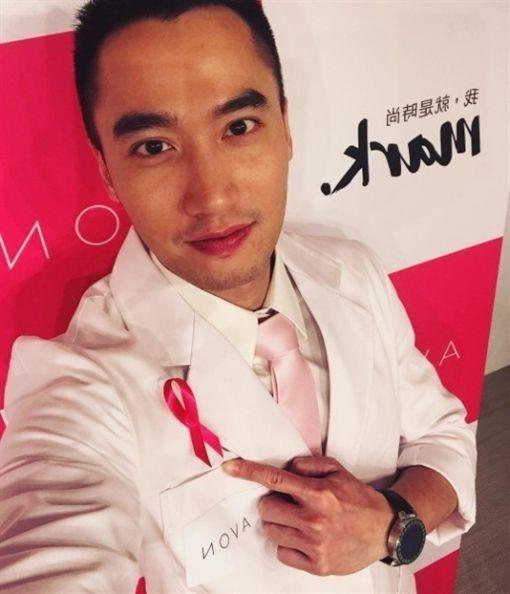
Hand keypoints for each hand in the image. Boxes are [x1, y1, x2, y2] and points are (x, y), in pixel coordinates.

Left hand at [222, 455, 393, 575]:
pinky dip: (288, 544)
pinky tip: (304, 538)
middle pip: (267, 508)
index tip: (229, 468)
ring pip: (271, 530)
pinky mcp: (317, 565)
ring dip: (279, 523)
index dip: (249, 472)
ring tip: (298, 520)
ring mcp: (315, 545)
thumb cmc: (358, 498)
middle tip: (288, 503)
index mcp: (318, 493)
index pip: (275, 479)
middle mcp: (314, 519)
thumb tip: (285, 467)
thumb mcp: (337, 470)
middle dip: (272, 502)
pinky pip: (282, 553)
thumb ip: (308, 465)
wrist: (385, 530)